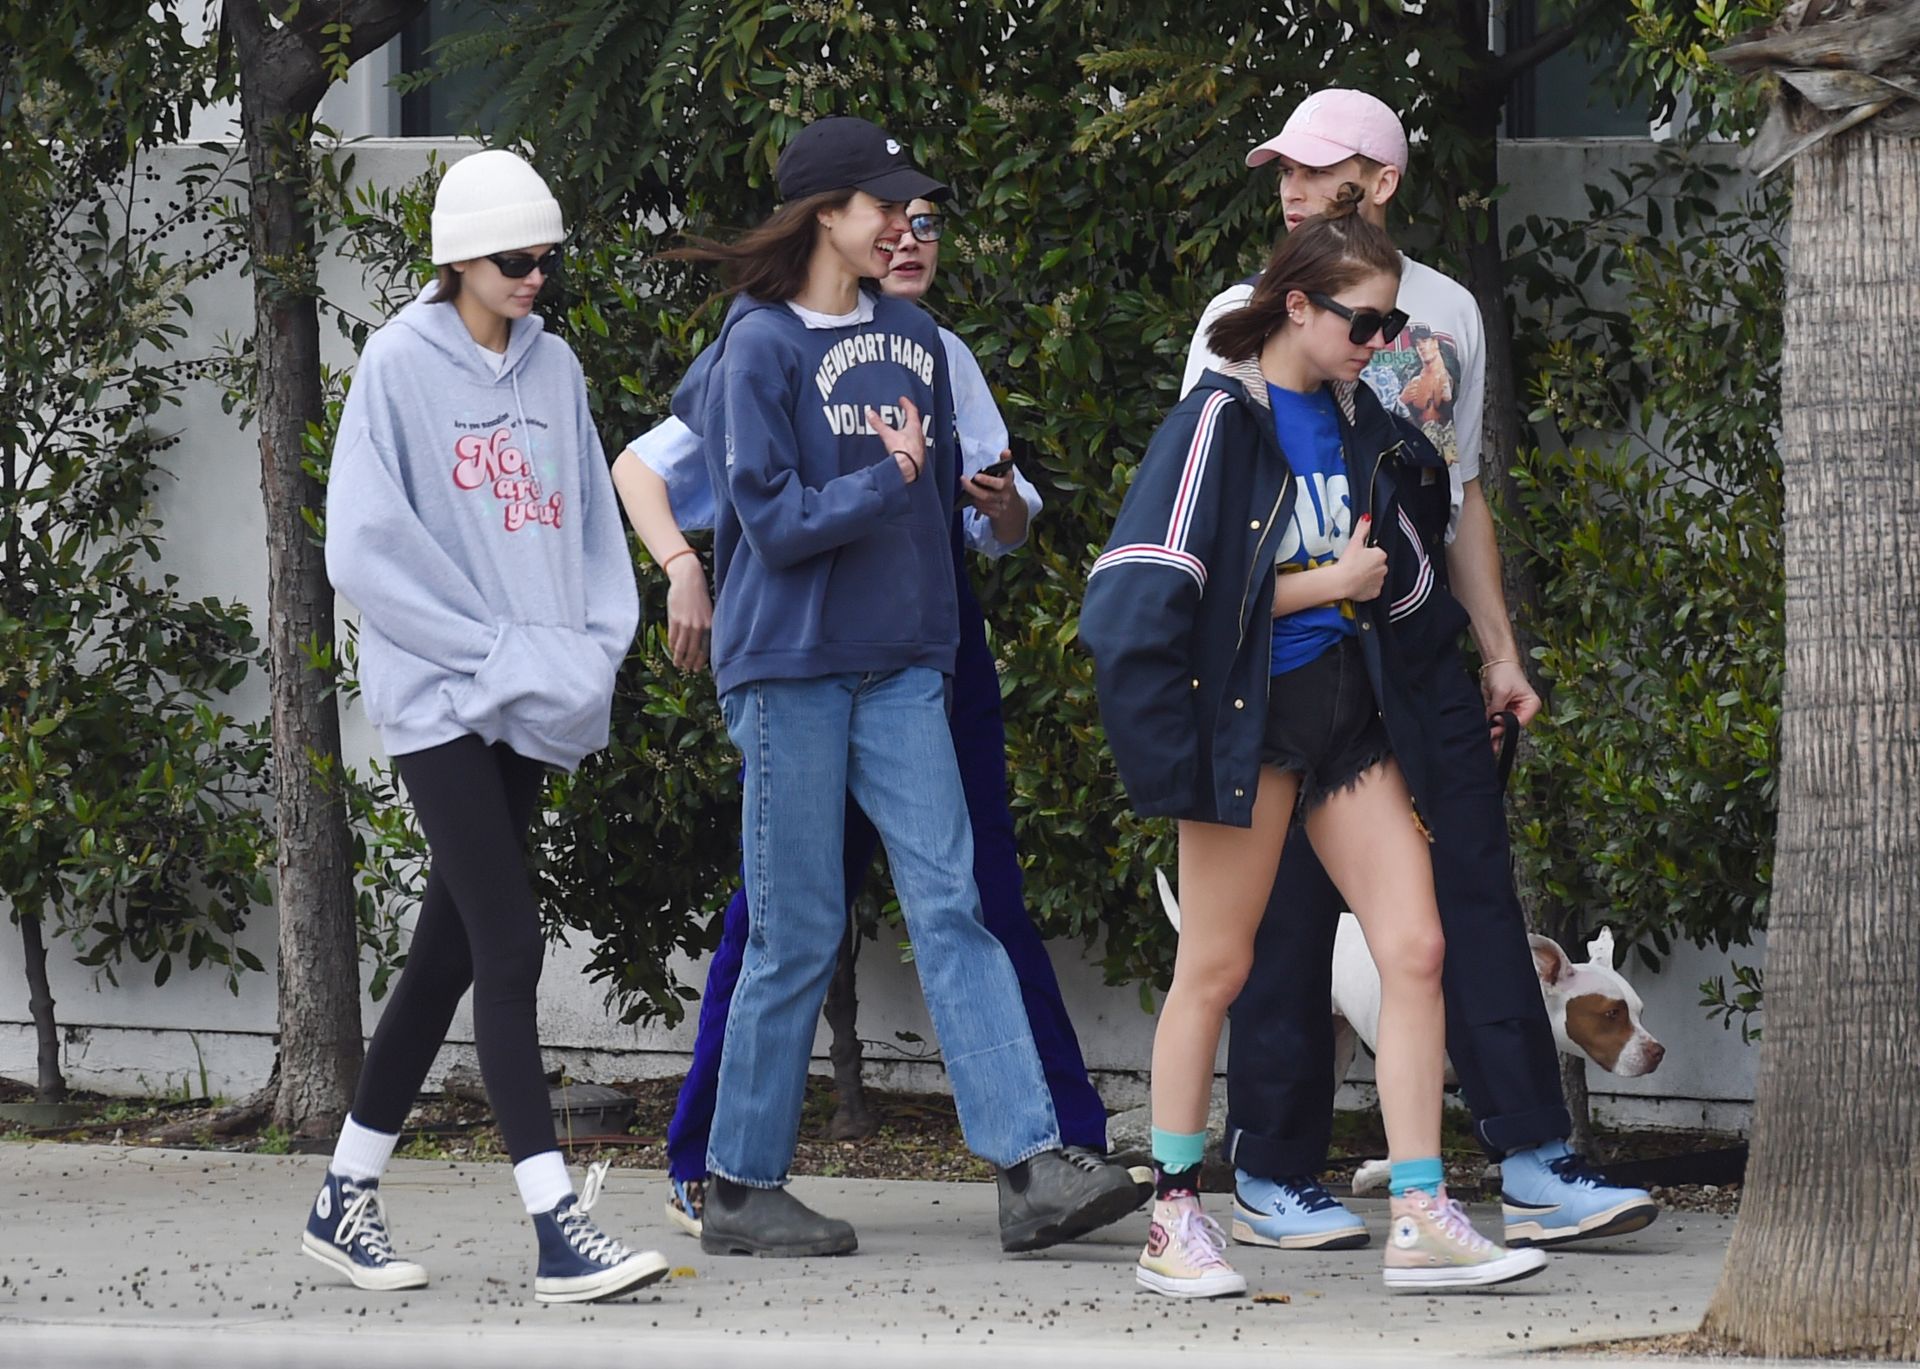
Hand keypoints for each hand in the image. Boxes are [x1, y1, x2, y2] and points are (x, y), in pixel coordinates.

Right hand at [664, 556, 712, 671]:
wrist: (688, 580)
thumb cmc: (699, 595)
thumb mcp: (708, 611)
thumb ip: (706, 626)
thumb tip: (702, 642)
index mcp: (709, 625)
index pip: (705, 648)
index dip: (700, 660)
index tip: (697, 668)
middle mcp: (698, 626)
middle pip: (693, 650)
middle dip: (689, 662)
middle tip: (687, 669)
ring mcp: (686, 624)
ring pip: (681, 646)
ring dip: (679, 657)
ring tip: (678, 664)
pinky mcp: (675, 619)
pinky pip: (672, 637)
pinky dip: (672, 646)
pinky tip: (672, 650)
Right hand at [867, 396, 924, 484]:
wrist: (908, 469)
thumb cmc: (903, 452)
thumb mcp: (888, 435)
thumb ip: (878, 424)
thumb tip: (870, 414)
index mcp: (914, 427)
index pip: (912, 411)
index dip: (907, 404)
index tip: (903, 400)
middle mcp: (919, 436)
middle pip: (915, 423)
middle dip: (908, 417)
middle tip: (904, 413)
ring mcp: (919, 446)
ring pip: (915, 435)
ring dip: (909, 431)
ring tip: (902, 430)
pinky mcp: (917, 456)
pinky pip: (913, 446)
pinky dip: (908, 443)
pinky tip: (902, 446)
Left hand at [962, 451, 1017, 518]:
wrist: (1014, 508)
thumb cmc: (1007, 487)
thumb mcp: (1008, 473)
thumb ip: (1005, 461)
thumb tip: (1006, 451)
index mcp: (1008, 483)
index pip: (999, 483)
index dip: (988, 480)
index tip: (977, 476)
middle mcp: (1005, 496)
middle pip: (987, 495)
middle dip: (973, 489)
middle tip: (963, 480)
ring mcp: (1000, 506)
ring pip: (983, 503)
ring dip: (973, 496)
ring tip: (965, 487)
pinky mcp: (995, 515)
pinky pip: (983, 510)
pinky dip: (976, 504)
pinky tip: (971, 498)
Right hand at [1338, 516, 1387, 601]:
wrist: (1341, 582)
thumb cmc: (1348, 563)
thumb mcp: (1355, 541)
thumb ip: (1362, 528)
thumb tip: (1367, 518)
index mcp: (1380, 555)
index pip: (1377, 552)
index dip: (1367, 554)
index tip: (1358, 556)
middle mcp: (1383, 568)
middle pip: (1377, 565)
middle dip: (1368, 565)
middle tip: (1356, 565)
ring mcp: (1379, 581)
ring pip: (1375, 577)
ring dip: (1368, 576)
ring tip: (1355, 575)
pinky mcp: (1375, 593)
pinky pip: (1372, 589)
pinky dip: (1366, 587)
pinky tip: (1357, 584)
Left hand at [1480, 658, 1541, 729]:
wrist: (1495, 664)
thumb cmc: (1505, 672)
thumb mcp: (1501, 692)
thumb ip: (1498, 709)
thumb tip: (1493, 722)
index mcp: (1531, 705)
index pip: (1521, 722)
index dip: (1507, 725)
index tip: (1496, 723)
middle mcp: (1523, 709)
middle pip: (1511, 726)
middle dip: (1499, 728)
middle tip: (1490, 732)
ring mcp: (1512, 710)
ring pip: (1502, 725)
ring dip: (1494, 727)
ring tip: (1488, 727)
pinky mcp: (1502, 709)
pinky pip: (1495, 720)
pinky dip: (1489, 721)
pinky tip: (1486, 722)